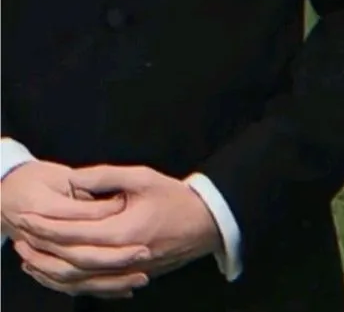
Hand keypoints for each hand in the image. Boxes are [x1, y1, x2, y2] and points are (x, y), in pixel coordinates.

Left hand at [14, 165, 221, 298]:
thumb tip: (74, 180)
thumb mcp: (142, 177)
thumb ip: (106, 177)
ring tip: (27, 255)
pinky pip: (90, 285)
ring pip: (77, 278)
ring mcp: (123, 272)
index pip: (74, 233)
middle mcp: (119, 258)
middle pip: (69, 259)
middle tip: (20, 233)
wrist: (204, 224)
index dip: (47, 226)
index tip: (27, 215)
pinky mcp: (126, 277)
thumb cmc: (175, 197)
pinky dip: (67, 279)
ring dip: (49, 267)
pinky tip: (53, 271)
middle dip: (42, 246)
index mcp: (122, 232)